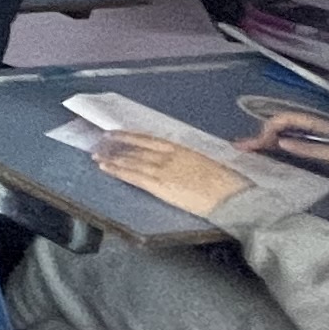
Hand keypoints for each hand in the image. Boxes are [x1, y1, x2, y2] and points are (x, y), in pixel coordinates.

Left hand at [88, 132, 250, 217]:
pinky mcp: (160, 186)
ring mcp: (163, 170)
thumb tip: (180, 162)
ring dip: (112, 157)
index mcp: (181, 149)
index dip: (130, 136)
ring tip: (96, 154)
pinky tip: (105, 168)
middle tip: (100, 143)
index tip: (115, 132)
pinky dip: (117, 171)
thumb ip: (188, 161)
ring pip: (131, 161)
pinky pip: (133, 176)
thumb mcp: (206, 164)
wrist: (232, 197)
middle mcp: (169, 156)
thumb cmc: (226, 183)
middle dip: (116, 146)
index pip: (149, 139)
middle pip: (136, 149)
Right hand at [237, 115, 328, 193]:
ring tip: (250, 150)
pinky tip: (276, 154)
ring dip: (270, 140)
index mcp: (327, 125)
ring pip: (292, 134)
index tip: (255, 147)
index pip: (287, 119)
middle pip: (286, 124)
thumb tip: (280, 143)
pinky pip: (301, 144)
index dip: (268, 129)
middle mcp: (325, 128)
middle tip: (240, 148)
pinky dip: (283, 148)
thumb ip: (315, 149)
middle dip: (261, 133)